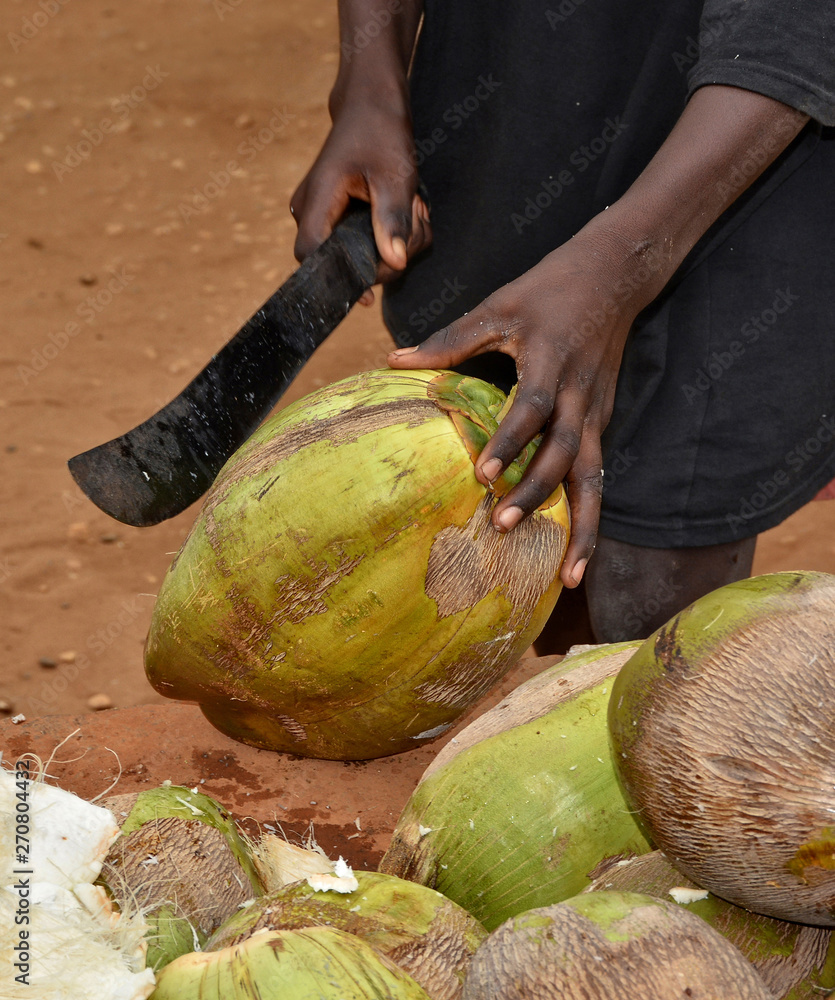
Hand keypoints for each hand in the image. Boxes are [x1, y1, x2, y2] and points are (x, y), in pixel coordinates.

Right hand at [290, 98, 430, 304]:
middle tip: (418, 222)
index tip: (368, 295)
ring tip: (416, 208)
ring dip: (393, 243)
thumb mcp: (395, 175)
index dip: (338, 280)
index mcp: (317, 200)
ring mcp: (320, 215)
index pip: (311, 255)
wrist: (371, 102)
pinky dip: (389, 235)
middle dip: (384, 257)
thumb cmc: (381, 131)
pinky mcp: (334, 217)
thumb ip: (392, 219)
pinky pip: (360, 243)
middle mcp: (310, 211)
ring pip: (355, 254)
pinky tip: (407, 210)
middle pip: (339, 262)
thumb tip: (395, 263)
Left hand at [389, 225, 647, 588]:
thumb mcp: (499, 306)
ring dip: (583, 527)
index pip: (534, 408)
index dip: (510, 442)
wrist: (616, 274)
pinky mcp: (602, 422)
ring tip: (569, 575)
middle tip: (504, 528)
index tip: (482, 474)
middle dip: (537, 494)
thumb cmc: (550, 289)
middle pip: (565, 455)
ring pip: (593, 478)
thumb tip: (395, 361)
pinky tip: (578, 552)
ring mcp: (596, 413)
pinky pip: (596, 474)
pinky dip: (590, 514)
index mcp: (552, 363)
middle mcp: (581, 397)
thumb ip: (450, 340)